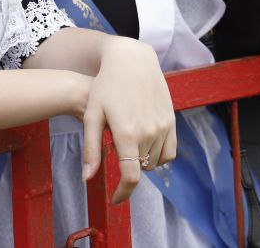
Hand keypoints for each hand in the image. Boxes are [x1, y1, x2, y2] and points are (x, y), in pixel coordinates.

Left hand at [80, 38, 175, 203]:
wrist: (132, 60)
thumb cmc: (105, 86)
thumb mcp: (92, 115)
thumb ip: (91, 149)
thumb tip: (87, 178)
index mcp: (127, 134)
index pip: (130, 178)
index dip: (123, 193)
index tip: (116, 199)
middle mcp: (149, 133)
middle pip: (140, 169)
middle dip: (127, 169)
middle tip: (115, 152)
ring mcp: (163, 127)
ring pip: (155, 162)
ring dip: (142, 162)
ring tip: (128, 145)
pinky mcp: (171, 121)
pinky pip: (169, 152)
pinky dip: (158, 156)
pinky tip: (145, 146)